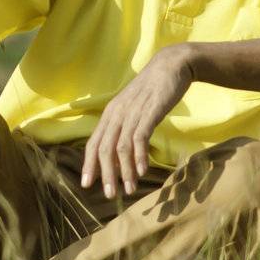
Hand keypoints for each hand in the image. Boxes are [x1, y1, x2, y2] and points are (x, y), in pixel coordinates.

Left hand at [81, 47, 194, 196]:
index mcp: (111, 113)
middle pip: (104, 149)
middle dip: (105, 174)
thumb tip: (121, 150)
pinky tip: (142, 171)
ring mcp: (132, 113)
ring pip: (121, 147)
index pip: (93, 143)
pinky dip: (139, 157)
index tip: (87, 184)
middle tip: (110, 194)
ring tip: (130, 189)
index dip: (89, 164)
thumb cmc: (154, 89)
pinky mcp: (149, 112)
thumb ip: (126, 125)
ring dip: (124, 171)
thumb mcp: (134, 107)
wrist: (172, 65)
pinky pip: (139, 138)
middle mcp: (117, 114)